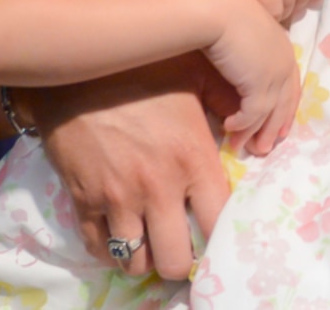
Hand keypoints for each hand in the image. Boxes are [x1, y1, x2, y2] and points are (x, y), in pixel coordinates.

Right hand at [30, 54, 236, 280]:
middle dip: (181, 259)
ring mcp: (117, 198)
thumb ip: (227, 105)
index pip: (217, 221)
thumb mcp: (196, 76)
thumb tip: (251, 130)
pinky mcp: (82, 201)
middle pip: (175, 259)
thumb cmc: (144, 67)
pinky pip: (98, 249)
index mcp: (193, 157)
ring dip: (146, 257)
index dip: (219, 234)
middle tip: (182, 245)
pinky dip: (111, 250)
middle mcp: (157, 187)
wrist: (78, 66)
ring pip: (135, 262)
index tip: (215, 230)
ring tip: (152, 242)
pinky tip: (121, 235)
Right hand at [204, 0, 301, 155]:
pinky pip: (253, 113)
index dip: (285, 107)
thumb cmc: (222, 14)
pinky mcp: (260, 83)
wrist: (216, 11)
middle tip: (263, 148)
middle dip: (274, 128)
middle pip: (284, 102)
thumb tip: (241, 72)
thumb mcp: (242, 33)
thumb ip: (248, 53)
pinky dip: (242, 124)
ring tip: (242, 147)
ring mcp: (276, 72)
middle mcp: (285, 60)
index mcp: (282, 47)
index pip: (290, 84)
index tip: (280, 127)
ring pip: (269, 112)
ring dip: (255, 132)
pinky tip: (228, 128)